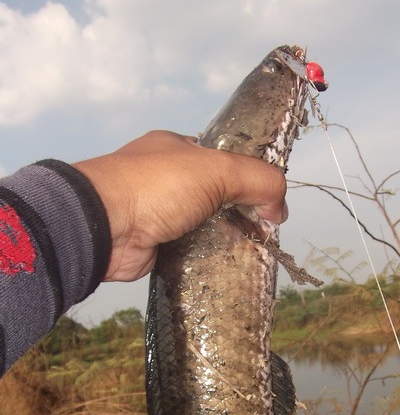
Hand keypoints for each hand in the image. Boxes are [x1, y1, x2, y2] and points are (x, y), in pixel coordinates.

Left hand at [73, 131, 287, 281]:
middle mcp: (169, 178)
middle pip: (219, 194)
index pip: (225, 158)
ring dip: (228, 237)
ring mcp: (161, 212)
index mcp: (179, 149)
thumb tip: (280, 208)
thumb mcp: (217, 169)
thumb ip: (258, 180)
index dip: (251, 175)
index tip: (271, 198)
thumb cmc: (158, 186)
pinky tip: (231, 265)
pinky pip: (193, 249)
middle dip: (242, 210)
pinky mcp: (158, 245)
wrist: (104, 226)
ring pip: (207, 224)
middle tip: (265, 230)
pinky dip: (211, 256)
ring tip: (255, 251)